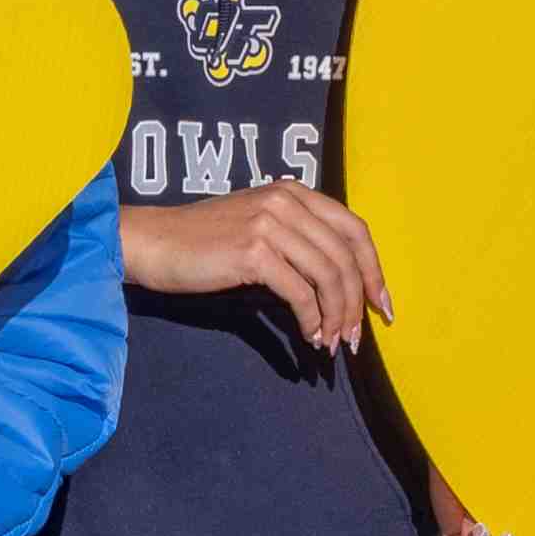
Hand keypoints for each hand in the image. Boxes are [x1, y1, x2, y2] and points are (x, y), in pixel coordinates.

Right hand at [121, 184, 383, 351]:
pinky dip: (312, 320)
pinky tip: (309, 336)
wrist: (152, 243)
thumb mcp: (258, 225)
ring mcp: (269, 224)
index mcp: (293, 192)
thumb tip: (338, 286)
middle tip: (356, 338)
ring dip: (337, 317)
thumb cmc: (203, 242)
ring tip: (332, 343)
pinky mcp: (253, 252)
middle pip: (346, 256)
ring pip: (328, 276)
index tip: (382, 306)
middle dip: (358, 303)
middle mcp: (286, 201)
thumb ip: (297, 239)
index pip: (354, 230)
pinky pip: (300, 293)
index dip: (374, 270)